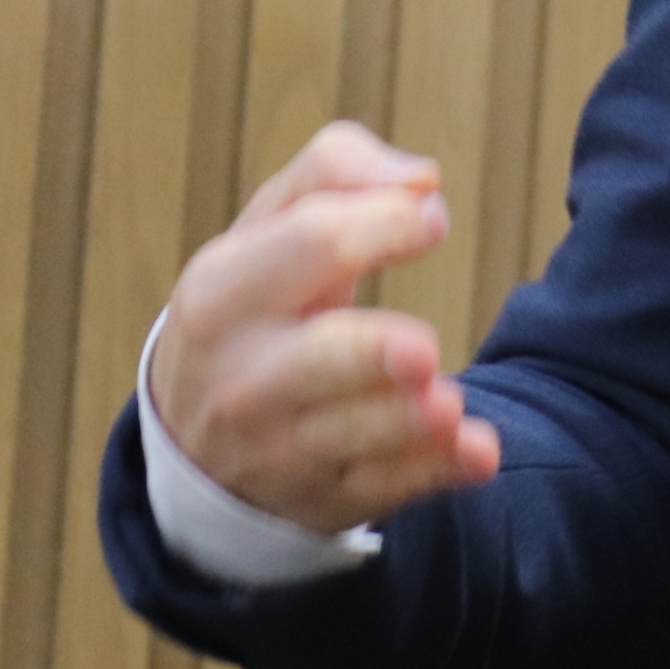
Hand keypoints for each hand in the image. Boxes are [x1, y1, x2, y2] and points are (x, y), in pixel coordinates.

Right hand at [148, 121, 503, 534]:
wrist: (191, 441)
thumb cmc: (254, 305)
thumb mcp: (266, 227)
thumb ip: (337, 172)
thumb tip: (421, 180)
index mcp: (224, 292)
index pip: (311, 246)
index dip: (383, 225)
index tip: (434, 219)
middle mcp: (244, 376)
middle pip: (319, 358)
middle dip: (374, 354)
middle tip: (423, 351)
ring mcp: (279, 446)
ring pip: (353, 436)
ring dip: (407, 423)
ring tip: (445, 407)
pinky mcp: (322, 496)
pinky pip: (385, 487)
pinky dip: (434, 472)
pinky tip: (477, 453)